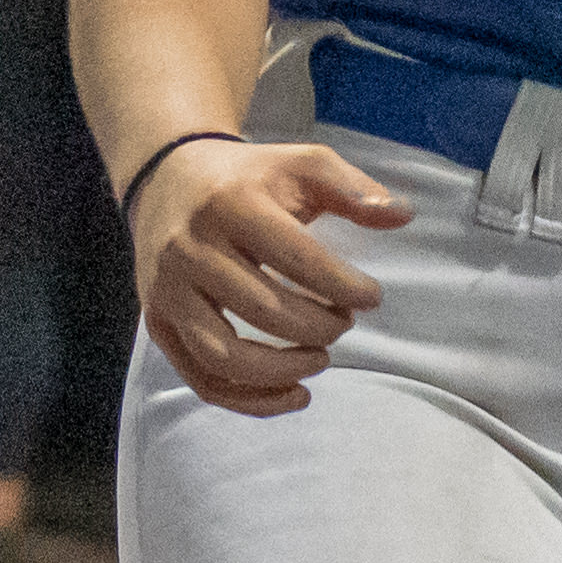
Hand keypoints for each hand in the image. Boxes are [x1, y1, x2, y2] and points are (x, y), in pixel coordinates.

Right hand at [127, 137, 410, 417]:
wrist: (167, 179)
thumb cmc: (249, 176)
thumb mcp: (302, 163)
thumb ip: (353, 189)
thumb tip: (404, 216)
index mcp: (231, 204)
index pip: (295, 258)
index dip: (343, 285)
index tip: (373, 296)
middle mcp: (190, 249)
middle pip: (262, 309)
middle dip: (319, 327)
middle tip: (345, 323)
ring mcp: (167, 291)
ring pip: (223, 356)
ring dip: (282, 370)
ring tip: (320, 358)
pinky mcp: (158, 323)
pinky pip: (200, 378)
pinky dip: (249, 399)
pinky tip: (294, 394)